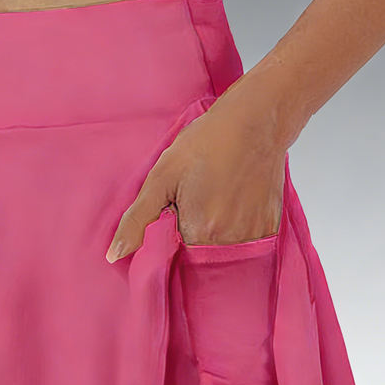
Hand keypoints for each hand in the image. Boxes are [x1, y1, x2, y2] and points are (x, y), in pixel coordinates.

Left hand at [106, 79, 287, 259]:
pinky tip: (231, 204)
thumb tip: (115, 255)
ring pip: (221, 255)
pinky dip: (233, 232)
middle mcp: (229, 243)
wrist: (256, 121)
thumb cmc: (207, 143)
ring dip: (211, 238)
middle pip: (198, 262)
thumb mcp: (162, 177)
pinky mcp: (269, 230)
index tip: (170, 218)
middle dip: (188, 242)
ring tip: (213, 201)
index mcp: (199, 233)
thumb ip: (137, 220)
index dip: (166, 244)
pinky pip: (244, 246)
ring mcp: (253, 238)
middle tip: (193, 204)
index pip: (173, 263)